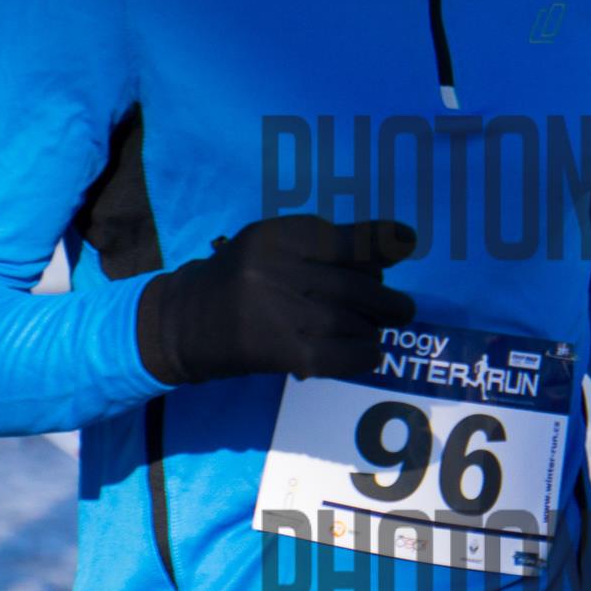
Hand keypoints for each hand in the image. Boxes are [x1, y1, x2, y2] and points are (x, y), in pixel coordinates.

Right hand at [135, 216, 417, 386]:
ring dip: (374, 328)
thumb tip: (405, 241)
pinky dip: (365, 354)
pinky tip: (363, 351)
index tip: (406, 245)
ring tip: (372, 329)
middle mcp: (281, 270)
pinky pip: (346, 355)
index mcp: (280, 236)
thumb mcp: (274, 243)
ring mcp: (283, 312)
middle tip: (399, 309)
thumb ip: (332, 242)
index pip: (352, 241)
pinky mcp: (286, 352)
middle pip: (361, 285)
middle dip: (388, 301)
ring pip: (357, 321)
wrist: (184, 322)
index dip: (385, 246)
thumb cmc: (240, 278)